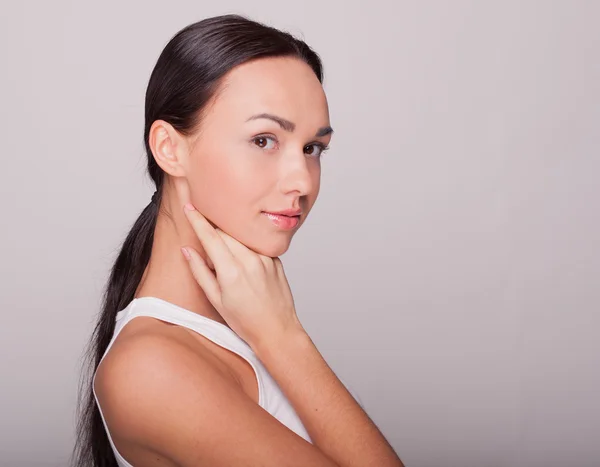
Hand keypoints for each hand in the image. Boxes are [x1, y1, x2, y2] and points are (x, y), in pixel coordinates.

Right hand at [181, 203, 303, 349]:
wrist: (277, 330)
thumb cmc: (245, 321)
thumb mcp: (216, 300)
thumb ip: (200, 272)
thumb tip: (187, 250)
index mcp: (231, 271)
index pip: (210, 236)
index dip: (197, 219)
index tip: (189, 206)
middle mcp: (250, 260)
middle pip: (225, 232)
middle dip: (213, 229)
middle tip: (207, 238)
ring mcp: (265, 258)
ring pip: (241, 236)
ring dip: (230, 238)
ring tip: (229, 261)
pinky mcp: (276, 260)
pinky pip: (256, 245)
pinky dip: (246, 247)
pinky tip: (245, 265)